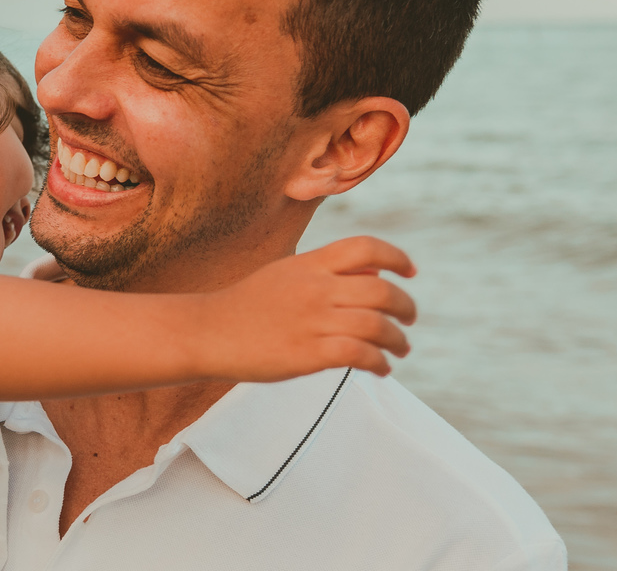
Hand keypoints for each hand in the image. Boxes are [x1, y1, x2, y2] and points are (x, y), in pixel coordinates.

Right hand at [200, 236, 416, 381]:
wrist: (207, 332)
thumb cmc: (246, 306)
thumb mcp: (284, 274)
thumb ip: (324, 273)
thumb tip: (372, 277)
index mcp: (310, 264)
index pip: (365, 248)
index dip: (396, 257)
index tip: (409, 272)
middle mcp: (315, 288)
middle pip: (382, 291)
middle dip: (406, 307)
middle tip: (409, 320)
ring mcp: (312, 321)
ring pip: (377, 326)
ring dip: (398, 340)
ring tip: (400, 349)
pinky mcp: (308, 354)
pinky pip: (360, 355)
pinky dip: (379, 363)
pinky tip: (380, 369)